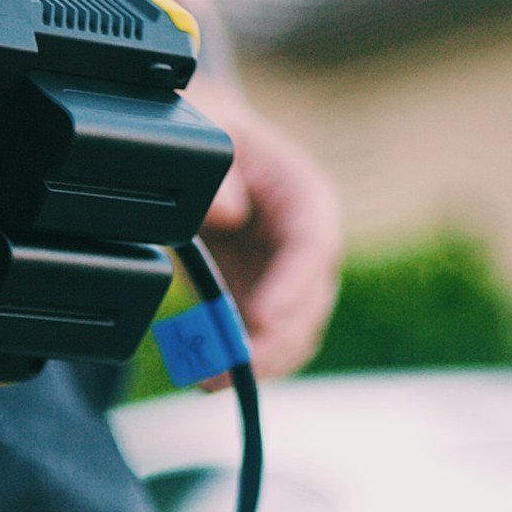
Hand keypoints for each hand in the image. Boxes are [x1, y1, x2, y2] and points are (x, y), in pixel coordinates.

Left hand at [191, 84, 341, 376]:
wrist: (198, 151)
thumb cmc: (208, 134)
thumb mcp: (207, 134)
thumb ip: (216, 170)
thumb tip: (229, 211)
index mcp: (304, 197)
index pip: (313, 247)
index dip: (291, 288)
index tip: (259, 320)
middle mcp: (308, 246)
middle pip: (309, 305)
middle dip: (270, 342)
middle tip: (223, 366)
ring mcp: (290, 282)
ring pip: (293, 337)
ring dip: (255, 363)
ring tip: (208, 377)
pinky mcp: (265, 305)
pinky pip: (268, 347)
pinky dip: (241, 365)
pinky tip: (206, 375)